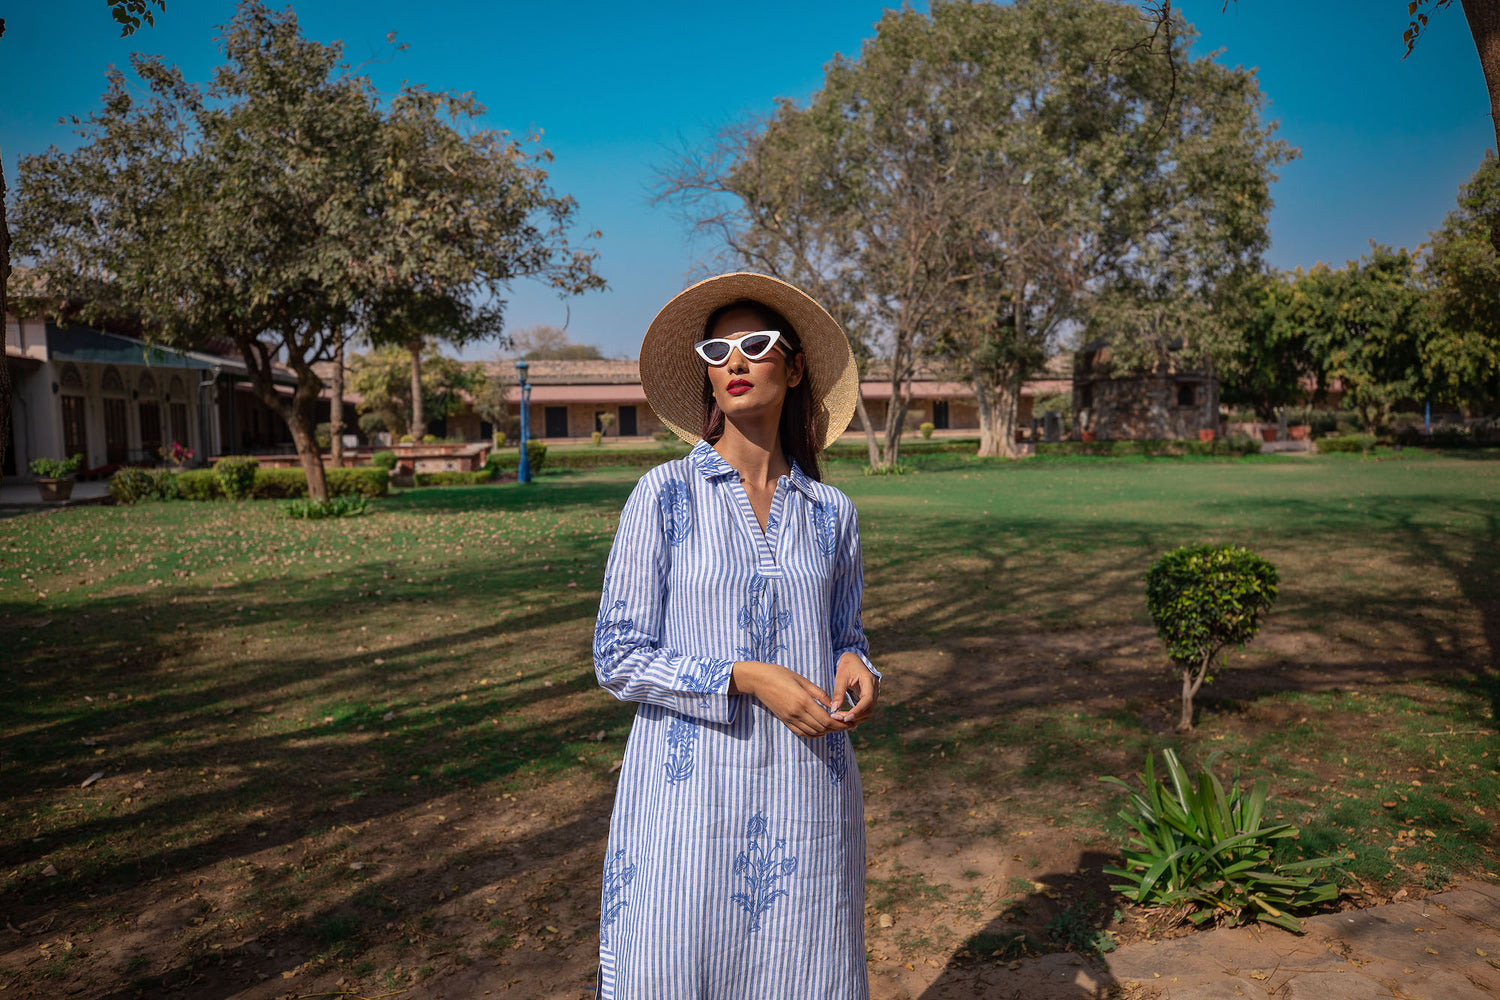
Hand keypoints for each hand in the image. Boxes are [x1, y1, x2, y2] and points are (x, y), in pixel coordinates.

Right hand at [731, 660, 850, 738]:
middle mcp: (797, 713)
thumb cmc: (781, 675)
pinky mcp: (785, 721)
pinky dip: (814, 734)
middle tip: (848, 725)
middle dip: (837, 729)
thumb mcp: (802, 680)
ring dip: (827, 731)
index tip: (849, 722)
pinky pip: (802, 733)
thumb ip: (819, 693)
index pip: (826, 719)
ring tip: (837, 727)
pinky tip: (821, 730)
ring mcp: (790, 719)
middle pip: (822, 728)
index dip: (840, 724)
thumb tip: (833, 705)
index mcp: (803, 701)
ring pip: (813, 732)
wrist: (758, 680)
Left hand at [828, 652, 879, 726]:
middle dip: (854, 716)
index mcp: (869, 680)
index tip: (846, 718)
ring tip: (839, 718)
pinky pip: (865, 710)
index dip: (858, 710)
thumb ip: (838, 693)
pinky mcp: (870, 698)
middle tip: (837, 718)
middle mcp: (875, 689)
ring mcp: (874, 694)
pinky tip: (844, 718)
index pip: (868, 699)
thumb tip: (834, 709)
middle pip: (869, 709)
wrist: (853, 661)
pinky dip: (856, 716)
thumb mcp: (841, 678)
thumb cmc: (847, 667)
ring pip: (868, 712)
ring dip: (855, 718)